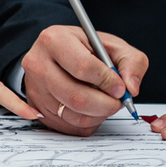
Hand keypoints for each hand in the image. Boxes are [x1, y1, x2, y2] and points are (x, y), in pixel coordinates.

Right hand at [21, 24, 148, 135]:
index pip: (83, 67)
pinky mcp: (37, 108)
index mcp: (54, 40)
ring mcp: (34, 89)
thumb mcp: (112, 45)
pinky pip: (69, 126)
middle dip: (106, 104)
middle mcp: (38, 65)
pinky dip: (88, 121)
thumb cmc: (85, 49)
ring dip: (99, 115)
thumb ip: (131, 62)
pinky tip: (92, 108)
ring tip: (106, 102)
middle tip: (118, 101)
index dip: (108, 81)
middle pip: (76, 97)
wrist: (58, 56)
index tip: (120, 87)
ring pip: (73, 115)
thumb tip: (131, 88)